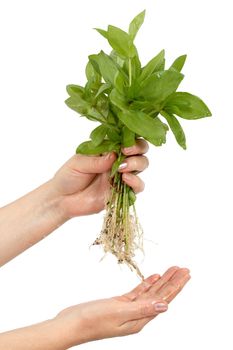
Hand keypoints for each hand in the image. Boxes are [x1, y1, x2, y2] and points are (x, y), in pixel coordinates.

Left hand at [52, 139, 148, 217]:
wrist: (62, 200)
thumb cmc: (68, 176)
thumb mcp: (78, 163)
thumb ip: (97, 160)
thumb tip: (114, 155)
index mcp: (108, 149)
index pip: (127, 138)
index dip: (131, 139)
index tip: (125, 144)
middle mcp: (118, 160)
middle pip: (140, 150)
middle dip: (138, 149)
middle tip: (126, 152)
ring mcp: (121, 176)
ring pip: (142, 165)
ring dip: (137, 164)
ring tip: (122, 168)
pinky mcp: (122, 192)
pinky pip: (138, 187)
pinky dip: (136, 182)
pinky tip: (125, 180)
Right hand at [54, 267, 189, 345]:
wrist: (71, 324)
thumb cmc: (92, 320)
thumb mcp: (118, 313)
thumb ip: (142, 308)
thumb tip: (165, 306)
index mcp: (140, 319)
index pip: (163, 300)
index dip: (175, 286)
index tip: (186, 274)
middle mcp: (137, 315)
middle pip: (160, 295)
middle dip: (173, 282)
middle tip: (185, 269)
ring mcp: (128, 309)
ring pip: (150, 292)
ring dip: (162, 281)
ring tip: (173, 270)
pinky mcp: (119, 304)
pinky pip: (138, 293)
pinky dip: (146, 284)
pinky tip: (153, 277)